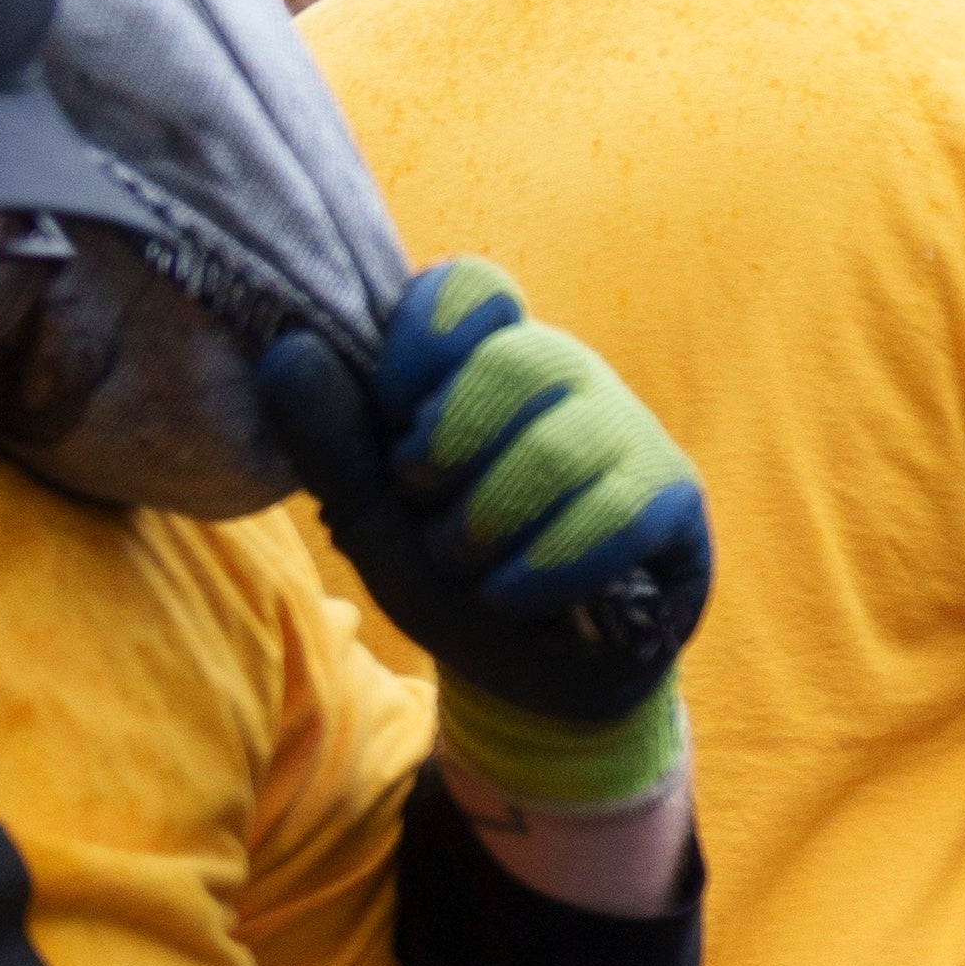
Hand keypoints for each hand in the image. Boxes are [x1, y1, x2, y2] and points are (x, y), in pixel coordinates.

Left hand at [250, 261, 709, 809]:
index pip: (472, 287)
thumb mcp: (373, 518)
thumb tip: (290, 348)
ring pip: (560, 446)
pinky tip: (516, 596)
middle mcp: (567, 377)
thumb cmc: (457, 578)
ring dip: (489, 525)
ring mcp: (628, 430)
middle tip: (425, 504)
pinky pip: (615, 514)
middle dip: (449, 450)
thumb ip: (331, 440)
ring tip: (471, 570)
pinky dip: (545, 569)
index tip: (393, 411)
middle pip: (515, 360)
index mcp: (488, 361)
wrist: (539, 678)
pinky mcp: (674, 495)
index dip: (425, 341)